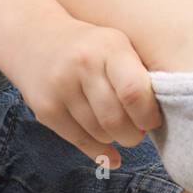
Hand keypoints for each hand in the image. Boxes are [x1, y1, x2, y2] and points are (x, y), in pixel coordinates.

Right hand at [10, 17, 162, 168]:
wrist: (34, 38)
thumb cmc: (90, 47)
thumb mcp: (117, 45)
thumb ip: (138, 75)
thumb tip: (158, 120)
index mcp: (109, 46)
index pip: (133, 92)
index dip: (148, 115)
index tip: (152, 120)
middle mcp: (83, 65)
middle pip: (116, 119)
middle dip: (133, 135)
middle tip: (137, 131)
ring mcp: (60, 87)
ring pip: (99, 133)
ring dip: (115, 139)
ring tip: (117, 128)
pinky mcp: (45, 108)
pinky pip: (79, 141)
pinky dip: (100, 152)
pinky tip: (111, 154)